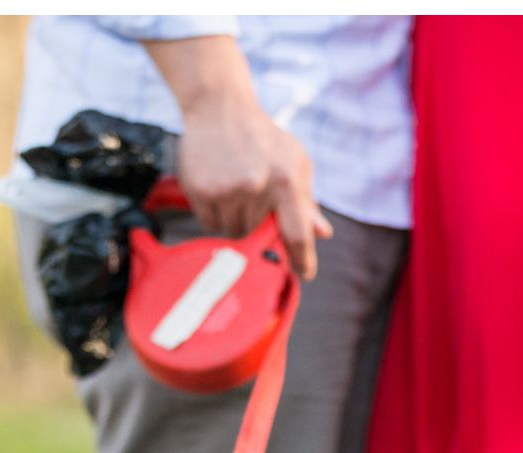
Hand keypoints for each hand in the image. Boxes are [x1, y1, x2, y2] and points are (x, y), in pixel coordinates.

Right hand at [173, 87, 329, 278]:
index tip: (304, 274)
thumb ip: (306, 201)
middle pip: (258, 235)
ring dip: (234, 219)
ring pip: (232, 232)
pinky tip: (217, 188)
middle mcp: (257, 185)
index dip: (302, 258)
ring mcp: (226, 188)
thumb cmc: (264, 139)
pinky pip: (208, 223)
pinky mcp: (200, 189)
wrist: (220, 108)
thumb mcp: (294, 162)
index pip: (297, 232)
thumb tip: (322, 234)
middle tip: (253, 198)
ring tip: (235, 189)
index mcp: (287, 179)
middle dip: (258, 224)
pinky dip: (213, 213)